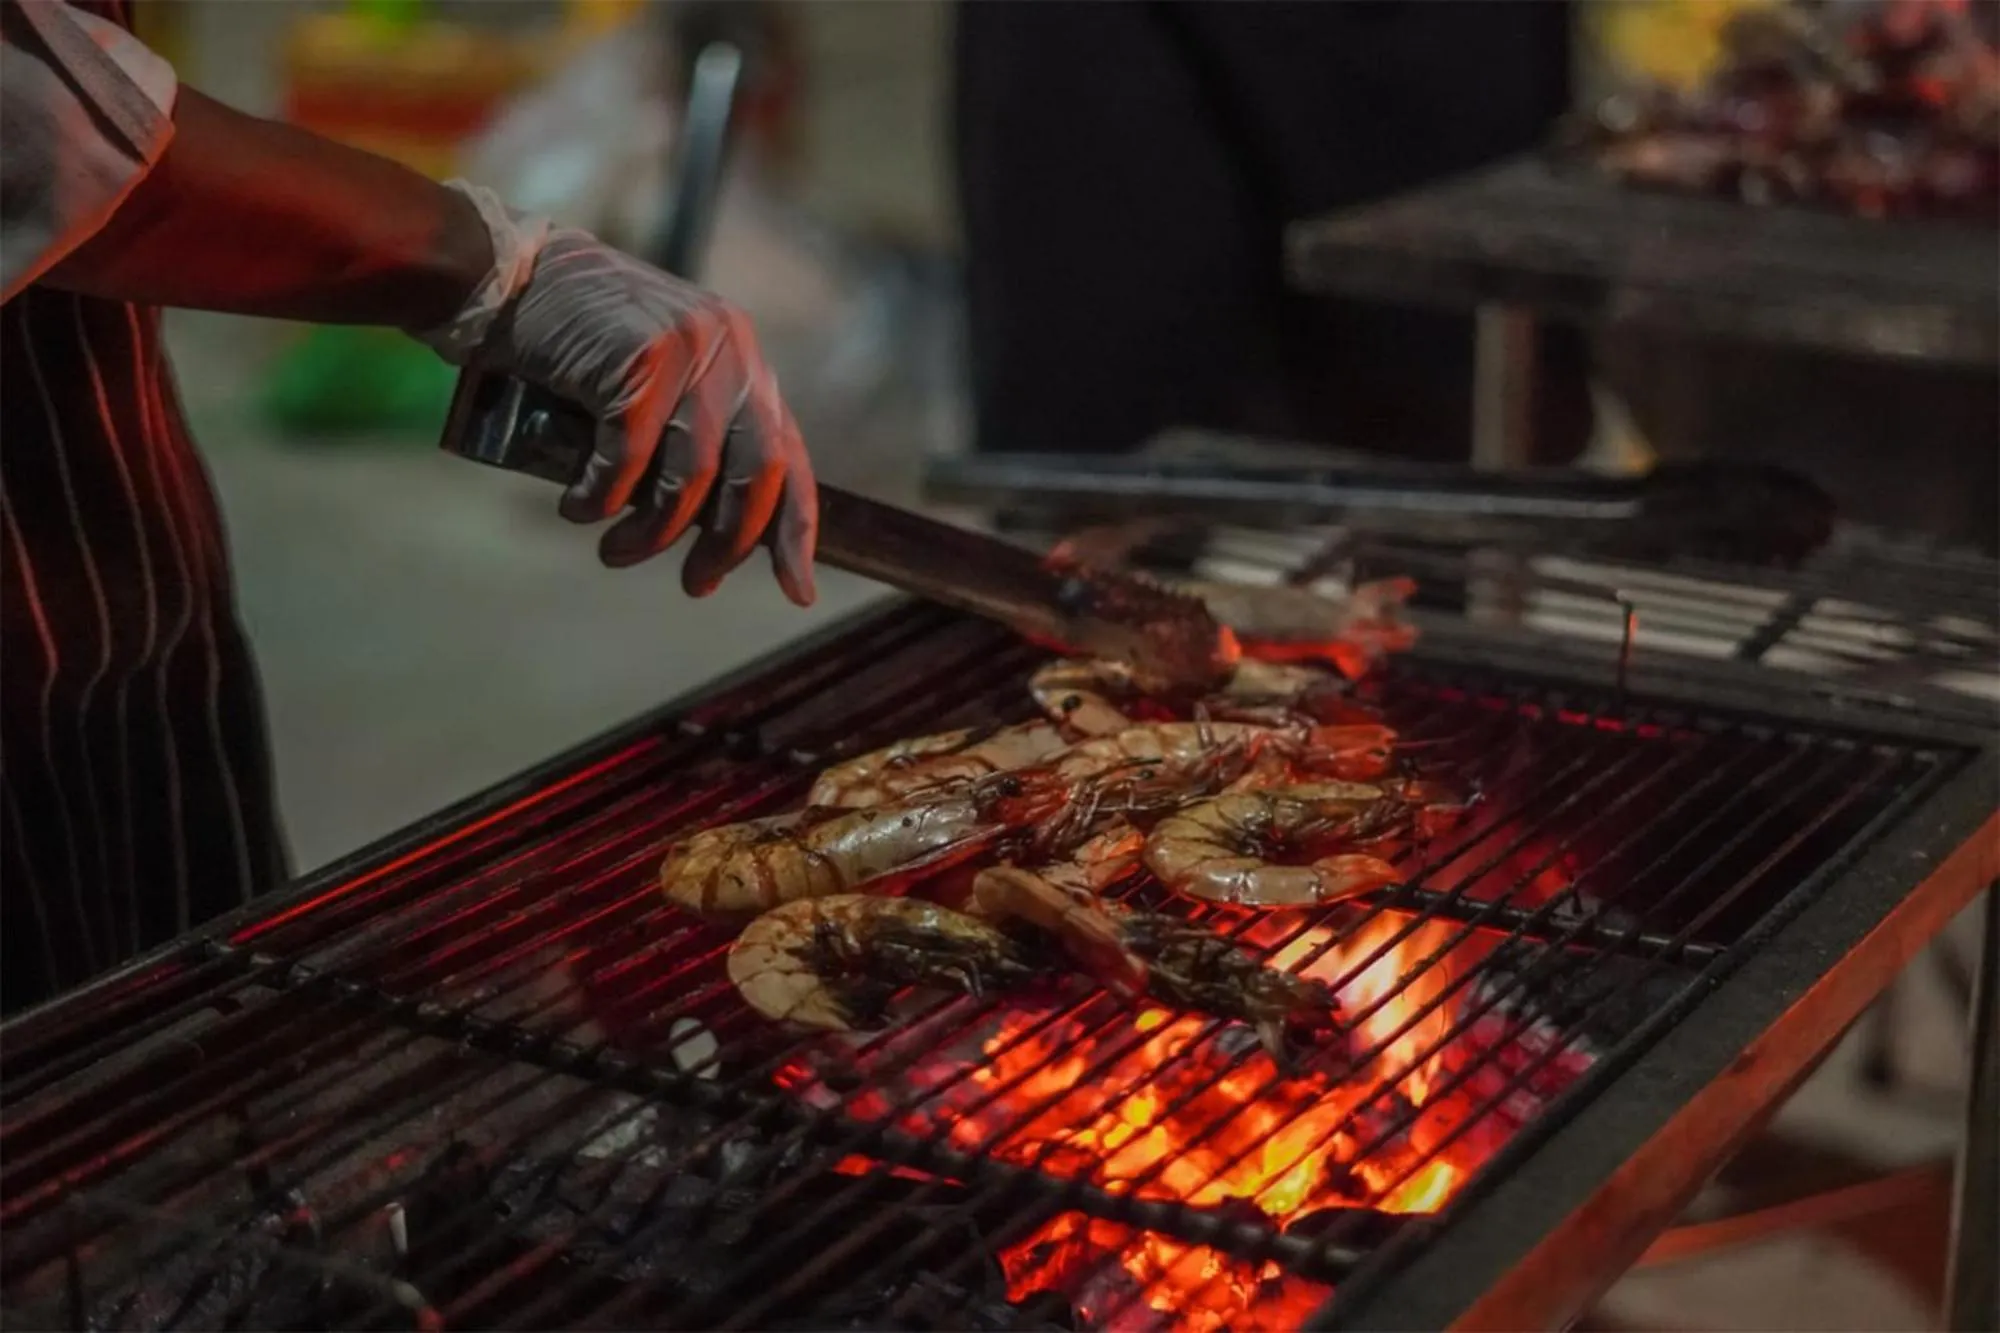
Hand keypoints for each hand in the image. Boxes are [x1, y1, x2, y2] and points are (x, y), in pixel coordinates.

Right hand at [421, 186, 816, 605]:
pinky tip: (577, 508)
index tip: (798, 589)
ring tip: (617, 552)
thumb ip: (694, 430)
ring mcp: (687, 351)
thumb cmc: (576, 340)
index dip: (796, 528)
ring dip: (653, 533)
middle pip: (756, 475)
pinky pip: (630, 460)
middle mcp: (730, 350)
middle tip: (696, 584)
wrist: (506, 276)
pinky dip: (602, 498)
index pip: (790, 453)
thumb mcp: (657, 380)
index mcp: (743, 358)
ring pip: (691, 478)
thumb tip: (717, 527)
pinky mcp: (637, 361)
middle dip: (728, 544)